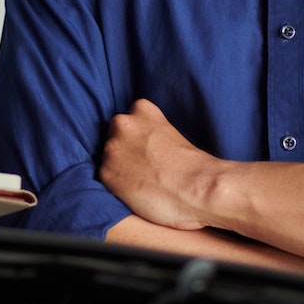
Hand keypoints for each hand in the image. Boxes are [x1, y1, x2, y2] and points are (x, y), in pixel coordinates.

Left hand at [98, 99, 218, 230]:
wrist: (198, 188)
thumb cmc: (194, 167)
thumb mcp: (171, 134)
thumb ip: (152, 133)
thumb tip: (143, 145)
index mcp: (142, 109)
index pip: (129, 120)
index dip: (137, 138)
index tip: (148, 151)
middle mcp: (122, 124)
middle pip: (114, 136)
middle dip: (124, 150)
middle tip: (145, 168)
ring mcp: (111, 148)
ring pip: (108, 158)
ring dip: (119, 168)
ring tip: (142, 183)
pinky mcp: (106, 172)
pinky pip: (106, 180)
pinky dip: (117, 187)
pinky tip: (136, 193)